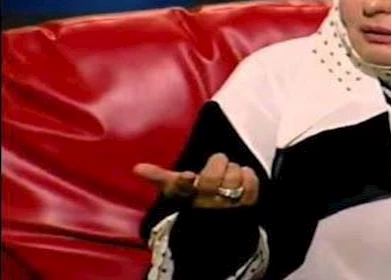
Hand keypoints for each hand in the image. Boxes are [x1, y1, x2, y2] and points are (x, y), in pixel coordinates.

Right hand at [133, 153, 259, 208]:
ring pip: (233, 175)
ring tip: (229, 174)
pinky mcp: (247, 205)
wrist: (216, 228)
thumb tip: (137, 168)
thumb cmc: (195, 202)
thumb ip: (159, 177)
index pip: (182, 188)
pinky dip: (248, 175)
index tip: (189, 176)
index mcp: (187, 196)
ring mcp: (227, 205)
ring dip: (233, 170)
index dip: (186, 182)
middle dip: (217, 164)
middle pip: (212, 176)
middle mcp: (205, 202)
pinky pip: (251, 182)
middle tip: (217, 165)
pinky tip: (243, 177)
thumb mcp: (177, 191)